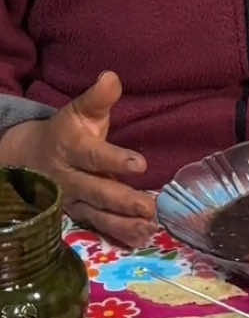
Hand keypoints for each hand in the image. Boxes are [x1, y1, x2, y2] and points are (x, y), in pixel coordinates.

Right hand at [0, 71, 155, 245]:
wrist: (28, 158)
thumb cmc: (66, 132)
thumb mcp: (78, 112)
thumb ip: (98, 98)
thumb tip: (112, 77)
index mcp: (72, 148)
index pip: (94, 156)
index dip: (115, 161)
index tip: (140, 165)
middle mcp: (70, 178)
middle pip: (98, 191)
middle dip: (124, 200)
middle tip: (150, 206)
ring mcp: (73, 201)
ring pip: (99, 215)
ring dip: (124, 223)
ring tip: (149, 228)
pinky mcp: (78, 216)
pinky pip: (98, 228)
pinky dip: (119, 235)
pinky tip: (140, 240)